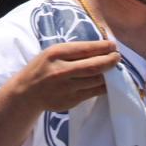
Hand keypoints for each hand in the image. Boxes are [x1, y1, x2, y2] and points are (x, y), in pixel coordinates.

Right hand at [4, 40, 119, 115]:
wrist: (27, 92)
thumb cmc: (43, 67)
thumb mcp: (52, 53)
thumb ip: (73, 51)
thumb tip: (100, 48)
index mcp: (56, 53)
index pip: (86, 49)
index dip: (103, 47)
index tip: (113, 45)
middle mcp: (61, 70)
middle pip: (94, 66)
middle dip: (110, 61)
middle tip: (118, 57)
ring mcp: (66, 87)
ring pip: (96, 80)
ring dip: (109, 74)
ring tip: (114, 68)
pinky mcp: (70, 101)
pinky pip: (93, 93)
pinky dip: (103, 86)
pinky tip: (107, 81)